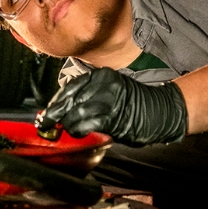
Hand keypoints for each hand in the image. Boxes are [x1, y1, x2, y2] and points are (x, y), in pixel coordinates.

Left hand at [35, 68, 187, 146]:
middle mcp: (101, 85)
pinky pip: (86, 124)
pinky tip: (80, 132)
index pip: (69, 88)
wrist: (161, 111)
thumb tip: (61, 108)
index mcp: (99, 76)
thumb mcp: (109, 91)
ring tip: (68, 130)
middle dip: (54, 114)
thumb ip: (87, 96)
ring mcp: (106, 100)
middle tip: (46, 124)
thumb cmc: (134, 103)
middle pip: (68, 100)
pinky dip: (79, 130)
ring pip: (74, 114)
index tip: (46, 111)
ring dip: (67, 125)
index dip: (55, 101)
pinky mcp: (111, 116)